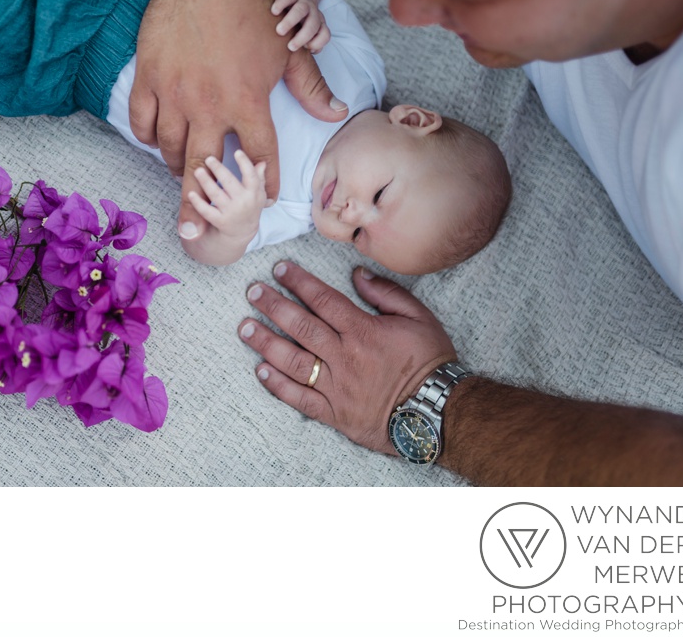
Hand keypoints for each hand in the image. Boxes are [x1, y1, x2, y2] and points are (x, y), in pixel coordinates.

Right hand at [131, 0, 343, 234]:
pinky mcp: (149, 78)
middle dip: (199, 207)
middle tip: (194, 232)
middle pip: (203, 171)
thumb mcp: (288, 47)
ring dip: (178, 169)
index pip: (258, 157)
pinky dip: (150, 138)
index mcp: (248, 101)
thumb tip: (335, 114)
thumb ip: (310, 86)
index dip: (265, 182)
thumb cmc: (252, 6)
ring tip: (183, 177)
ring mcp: (174, 93)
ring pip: (171, 149)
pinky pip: (143, 124)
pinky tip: (159, 141)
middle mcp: (209, 105)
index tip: (267, 198)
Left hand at [186, 150, 266, 241]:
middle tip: (208, 158)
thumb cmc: (249, 207)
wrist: (242, 233)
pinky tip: (191, 193)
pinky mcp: (219, 221)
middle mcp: (244, 202)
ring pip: (216, 195)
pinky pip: (207, 211)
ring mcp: (231, 212)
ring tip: (198, 171)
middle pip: (230, 183)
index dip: (245, 164)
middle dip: (219, 169)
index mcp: (254, 193)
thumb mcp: (258, 193)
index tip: (237, 152)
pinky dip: (198, 203)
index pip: (251, 176)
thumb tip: (262, 162)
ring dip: (206, 182)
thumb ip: (259, 177)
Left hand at [237, 261, 455, 454]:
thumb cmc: (430, 362)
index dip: (298, 282)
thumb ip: (386, 294)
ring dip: (266, 342)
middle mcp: (344, 357)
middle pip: (301, 327)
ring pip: (293, 361)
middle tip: (252, 292)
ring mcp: (337, 386)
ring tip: (244, 327)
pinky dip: (278, 385)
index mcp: (363, 332)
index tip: (278, 270)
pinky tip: (260, 371)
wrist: (438, 412)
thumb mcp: (419, 318)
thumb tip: (357, 275)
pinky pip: (300, 398)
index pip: (323, 300)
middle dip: (273, 306)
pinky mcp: (334, 412)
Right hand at [271, 0, 330, 53]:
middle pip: (313, 25)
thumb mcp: (305, 35)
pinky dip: (281, 4)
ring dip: (291, 21)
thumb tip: (300, 60)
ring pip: (300, 10)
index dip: (317, 43)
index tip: (306, 49)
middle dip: (303, 37)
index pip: (325, 35)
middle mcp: (313, 14)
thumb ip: (305, 47)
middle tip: (290, 47)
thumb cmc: (299, 25)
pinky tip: (274, 12)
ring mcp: (303, 4)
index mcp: (319, 25)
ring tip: (280, 31)